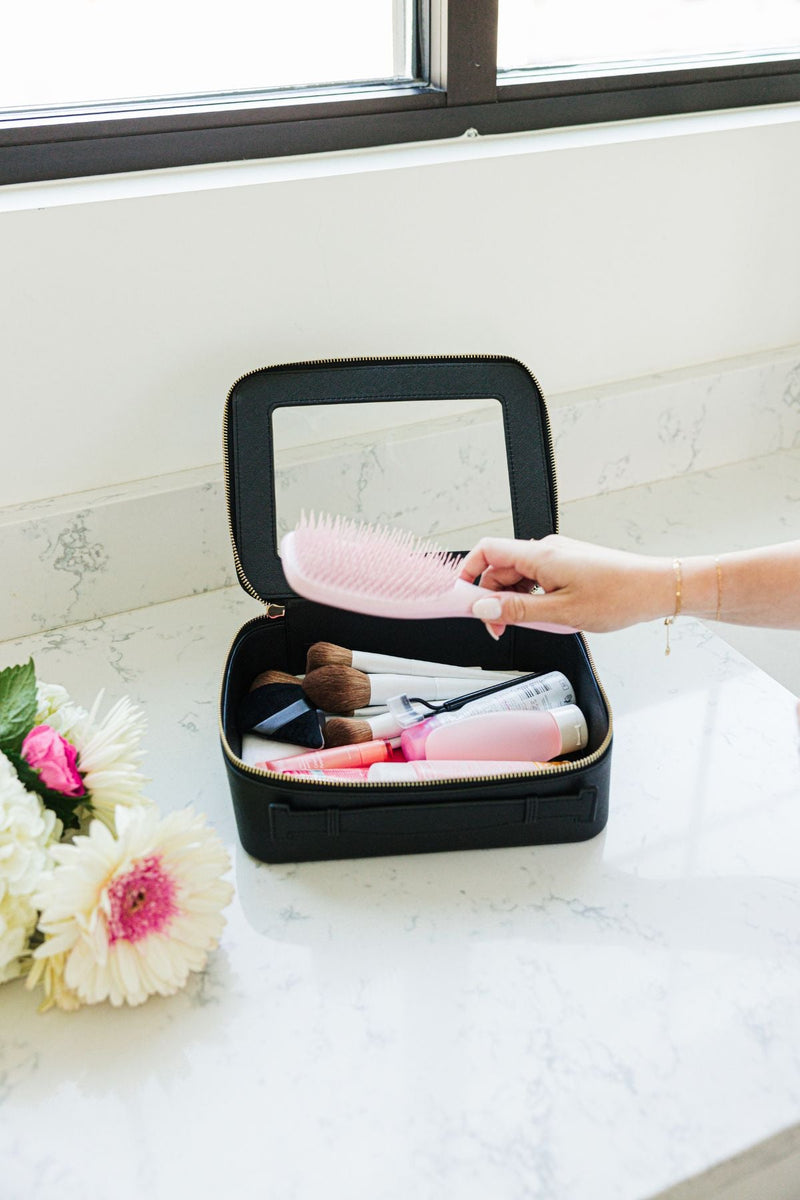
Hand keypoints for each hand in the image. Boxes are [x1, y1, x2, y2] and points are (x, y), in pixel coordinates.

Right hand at [460, 535, 675, 638]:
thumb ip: (518, 610)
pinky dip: (535, 599)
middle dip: (494, 598)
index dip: (468, 573)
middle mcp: (547, 550)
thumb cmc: (619, 596)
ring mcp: (558, 557)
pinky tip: (551, 617)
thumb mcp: (561, 613)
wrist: (656, 588)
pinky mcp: (569, 566)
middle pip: (501, 568)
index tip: (463, 600)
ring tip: (537, 624)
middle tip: (501, 628)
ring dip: (517, 602)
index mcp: (540, 555)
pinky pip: (538, 580)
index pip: (487, 551)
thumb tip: (484, 608)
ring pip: (520, 577)